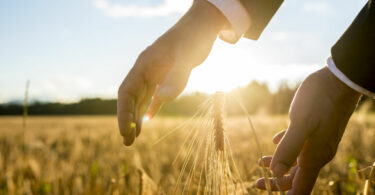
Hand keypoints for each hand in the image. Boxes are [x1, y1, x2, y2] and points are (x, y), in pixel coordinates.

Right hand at [117, 0, 226, 145]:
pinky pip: (154, 96)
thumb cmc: (194, 37)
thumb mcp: (187, 56)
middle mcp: (146, 70)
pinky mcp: (166, 76)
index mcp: (144, 65)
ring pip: (140, 99)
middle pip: (130, 98)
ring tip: (133, 138)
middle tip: (127, 143)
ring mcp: (156, 74)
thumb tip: (163, 99)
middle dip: (127, 120)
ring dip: (136, 118)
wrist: (203, 26)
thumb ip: (177, 76)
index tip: (124, 131)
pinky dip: (150, 109)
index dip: (123, 112)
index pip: (126, 91)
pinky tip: (148, 121)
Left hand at [256, 67, 360, 193]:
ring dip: (279, 163)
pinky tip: (275, 140)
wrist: (339, 80)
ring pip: (297, 161)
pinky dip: (286, 147)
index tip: (264, 187)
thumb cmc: (320, 100)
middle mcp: (318, 153)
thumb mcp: (301, 124)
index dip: (283, 192)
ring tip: (260, 161)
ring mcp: (318, 141)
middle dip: (277, 180)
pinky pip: (300, 145)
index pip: (300, 186)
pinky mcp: (316, 130)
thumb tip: (276, 173)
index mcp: (315, 156)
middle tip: (258, 180)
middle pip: (297, 177)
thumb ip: (289, 149)